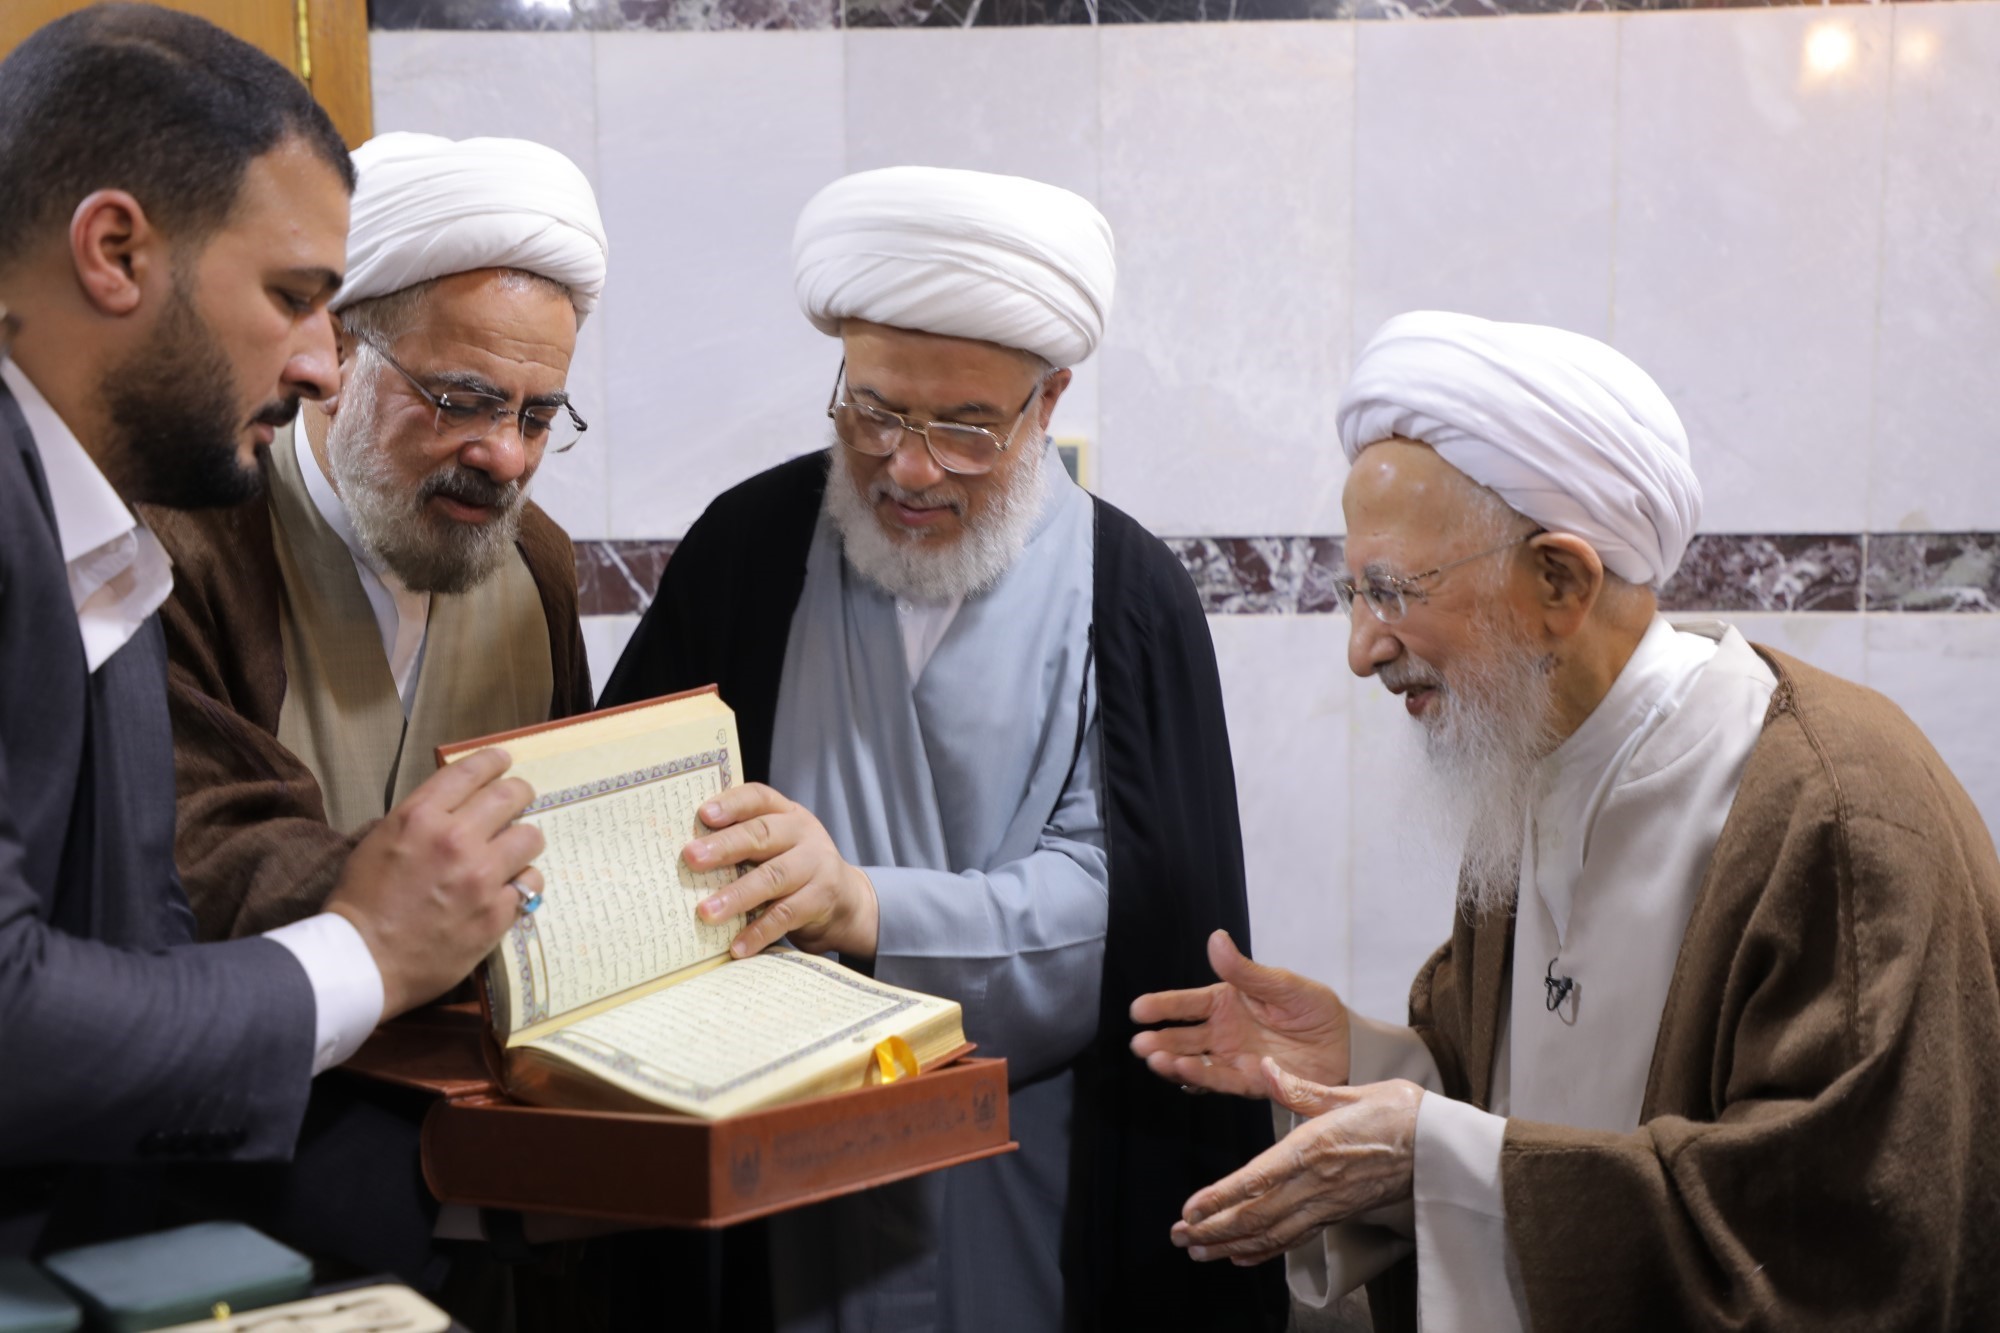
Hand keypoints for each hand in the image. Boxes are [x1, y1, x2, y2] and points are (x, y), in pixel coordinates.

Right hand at [326, 748, 542, 1020]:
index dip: (493, 761)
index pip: (470, 771)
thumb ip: (421, 820)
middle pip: (511, 796)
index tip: (504, 761)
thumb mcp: (381, 842)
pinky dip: (522, 883)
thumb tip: (456, 807)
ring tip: (516, 850)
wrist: (363, 960)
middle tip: (520, 799)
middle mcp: (455, 839)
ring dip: (524, 841)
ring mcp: (481, 876)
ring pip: (530, 837)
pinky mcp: (497, 912)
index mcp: (420, 816)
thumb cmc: (362, 902)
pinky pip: (530, 883)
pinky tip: (510, 889)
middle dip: (519, 794)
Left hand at [681, 783, 878, 959]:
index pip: (759, 798)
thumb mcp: (776, 845)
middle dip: (725, 846)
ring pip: (773, 877)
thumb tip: (687, 855)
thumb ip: (744, 840)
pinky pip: (786, 915)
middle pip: (763, 834)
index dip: (732, 804)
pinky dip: (759, 931)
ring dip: (737, 895)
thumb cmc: (793, 868)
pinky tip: (737, 946)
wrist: (846, 901)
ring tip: (706, 912)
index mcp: (786, 813)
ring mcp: (816, 865)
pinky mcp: (821, 898)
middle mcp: (803, 833)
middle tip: (691, 858)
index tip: (703, 814)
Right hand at [1129, 929, 1350, 1096]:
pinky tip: (1185, 1074)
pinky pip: (1222, 1081)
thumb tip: (1215, 938)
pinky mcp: (1251, 1081)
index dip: (1162, 1006)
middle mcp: (1223, 1032)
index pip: (1187, 1004)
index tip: (1138, 1009)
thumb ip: (1245, 970)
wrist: (1347, 1045)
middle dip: (1159, 1040)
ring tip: (1156, 1060)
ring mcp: (1234, 1058)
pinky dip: (1203, 1078)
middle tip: (1140, 1044)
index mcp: (1227, 1002)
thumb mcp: (1282, 984)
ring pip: (1196, 1062)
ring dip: (1174, 1063)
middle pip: (1183, 1037)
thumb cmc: (1314, 1009)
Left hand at [1173, 1061, 1422, 1266]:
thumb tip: (1266, 1067)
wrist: (1444, 1149)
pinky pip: (1294, 1238)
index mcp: (1314, 1147)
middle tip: (1178, 1237)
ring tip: (1198, 1251)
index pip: (1257, 1179)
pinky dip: (1264, 1251)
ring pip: (1272, 1233)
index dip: (1221, 1199)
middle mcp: (1316, 1182)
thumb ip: (1301, 1087)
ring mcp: (1328, 1204)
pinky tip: (1240, 1256)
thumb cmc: (1400, 1113)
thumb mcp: (1351, 1090)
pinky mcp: (1338, 1214)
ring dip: (1231, 1245)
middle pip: (1257, 1215)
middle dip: (1213, 1229)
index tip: (1190, 1210)